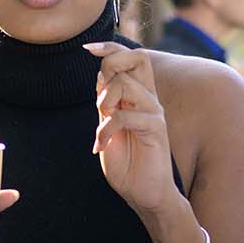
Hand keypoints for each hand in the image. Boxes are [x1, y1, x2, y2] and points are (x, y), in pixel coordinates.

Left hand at [84, 42, 181, 216]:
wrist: (144, 195)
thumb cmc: (128, 164)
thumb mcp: (108, 128)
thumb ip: (106, 104)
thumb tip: (100, 78)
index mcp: (138, 97)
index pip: (132, 58)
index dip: (111, 48)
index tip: (87, 49)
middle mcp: (149, 100)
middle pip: (140, 57)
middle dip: (112, 63)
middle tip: (101, 94)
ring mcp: (154, 113)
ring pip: (126, 84)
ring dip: (104, 101)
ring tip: (100, 128)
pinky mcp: (156, 130)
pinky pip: (126, 116)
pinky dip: (106, 129)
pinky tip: (100, 145)